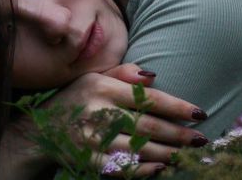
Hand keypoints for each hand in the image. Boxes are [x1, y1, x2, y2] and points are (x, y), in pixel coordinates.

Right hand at [28, 63, 207, 176]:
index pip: (148, 98)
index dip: (177, 107)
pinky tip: (161, 168)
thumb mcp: (94, 77)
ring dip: (168, 153)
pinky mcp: (88, 159)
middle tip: (201, 139)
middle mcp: (98, 111)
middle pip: (148, 126)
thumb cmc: (77, 98)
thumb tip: (153, 76)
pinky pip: (123, 167)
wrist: (40, 129)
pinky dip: (144, 170)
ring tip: (186, 153)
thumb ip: (124, 73)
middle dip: (179, 134)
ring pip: (140, 149)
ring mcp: (92, 138)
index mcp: (102, 87)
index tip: (199, 113)